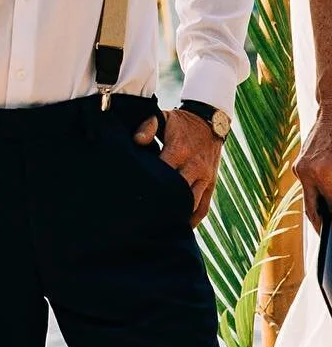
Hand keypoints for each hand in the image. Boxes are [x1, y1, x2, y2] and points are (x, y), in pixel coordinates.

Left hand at [132, 107, 221, 225]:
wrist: (210, 122)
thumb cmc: (180, 123)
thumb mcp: (164, 118)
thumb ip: (148, 126)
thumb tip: (137, 141)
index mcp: (180, 150)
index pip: (162, 172)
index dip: (150, 183)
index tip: (135, 193)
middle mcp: (194, 167)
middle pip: (177, 191)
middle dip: (161, 202)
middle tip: (143, 216)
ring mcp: (205, 178)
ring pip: (191, 202)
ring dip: (177, 213)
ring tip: (159, 225)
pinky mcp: (211, 185)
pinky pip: (204, 207)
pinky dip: (193, 219)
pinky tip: (181, 228)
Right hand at [296, 104, 331, 232]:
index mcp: (324, 175)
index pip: (328, 210)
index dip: (330, 226)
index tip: (331, 235)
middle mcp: (308, 174)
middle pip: (313, 212)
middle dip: (321, 226)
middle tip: (328, 236)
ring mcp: (301, 169)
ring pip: (309, 200)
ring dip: (320, 211)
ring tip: (327, 222)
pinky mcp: (300, 165)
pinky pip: (308, 187)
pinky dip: (317, 196)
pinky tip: (325, 201)